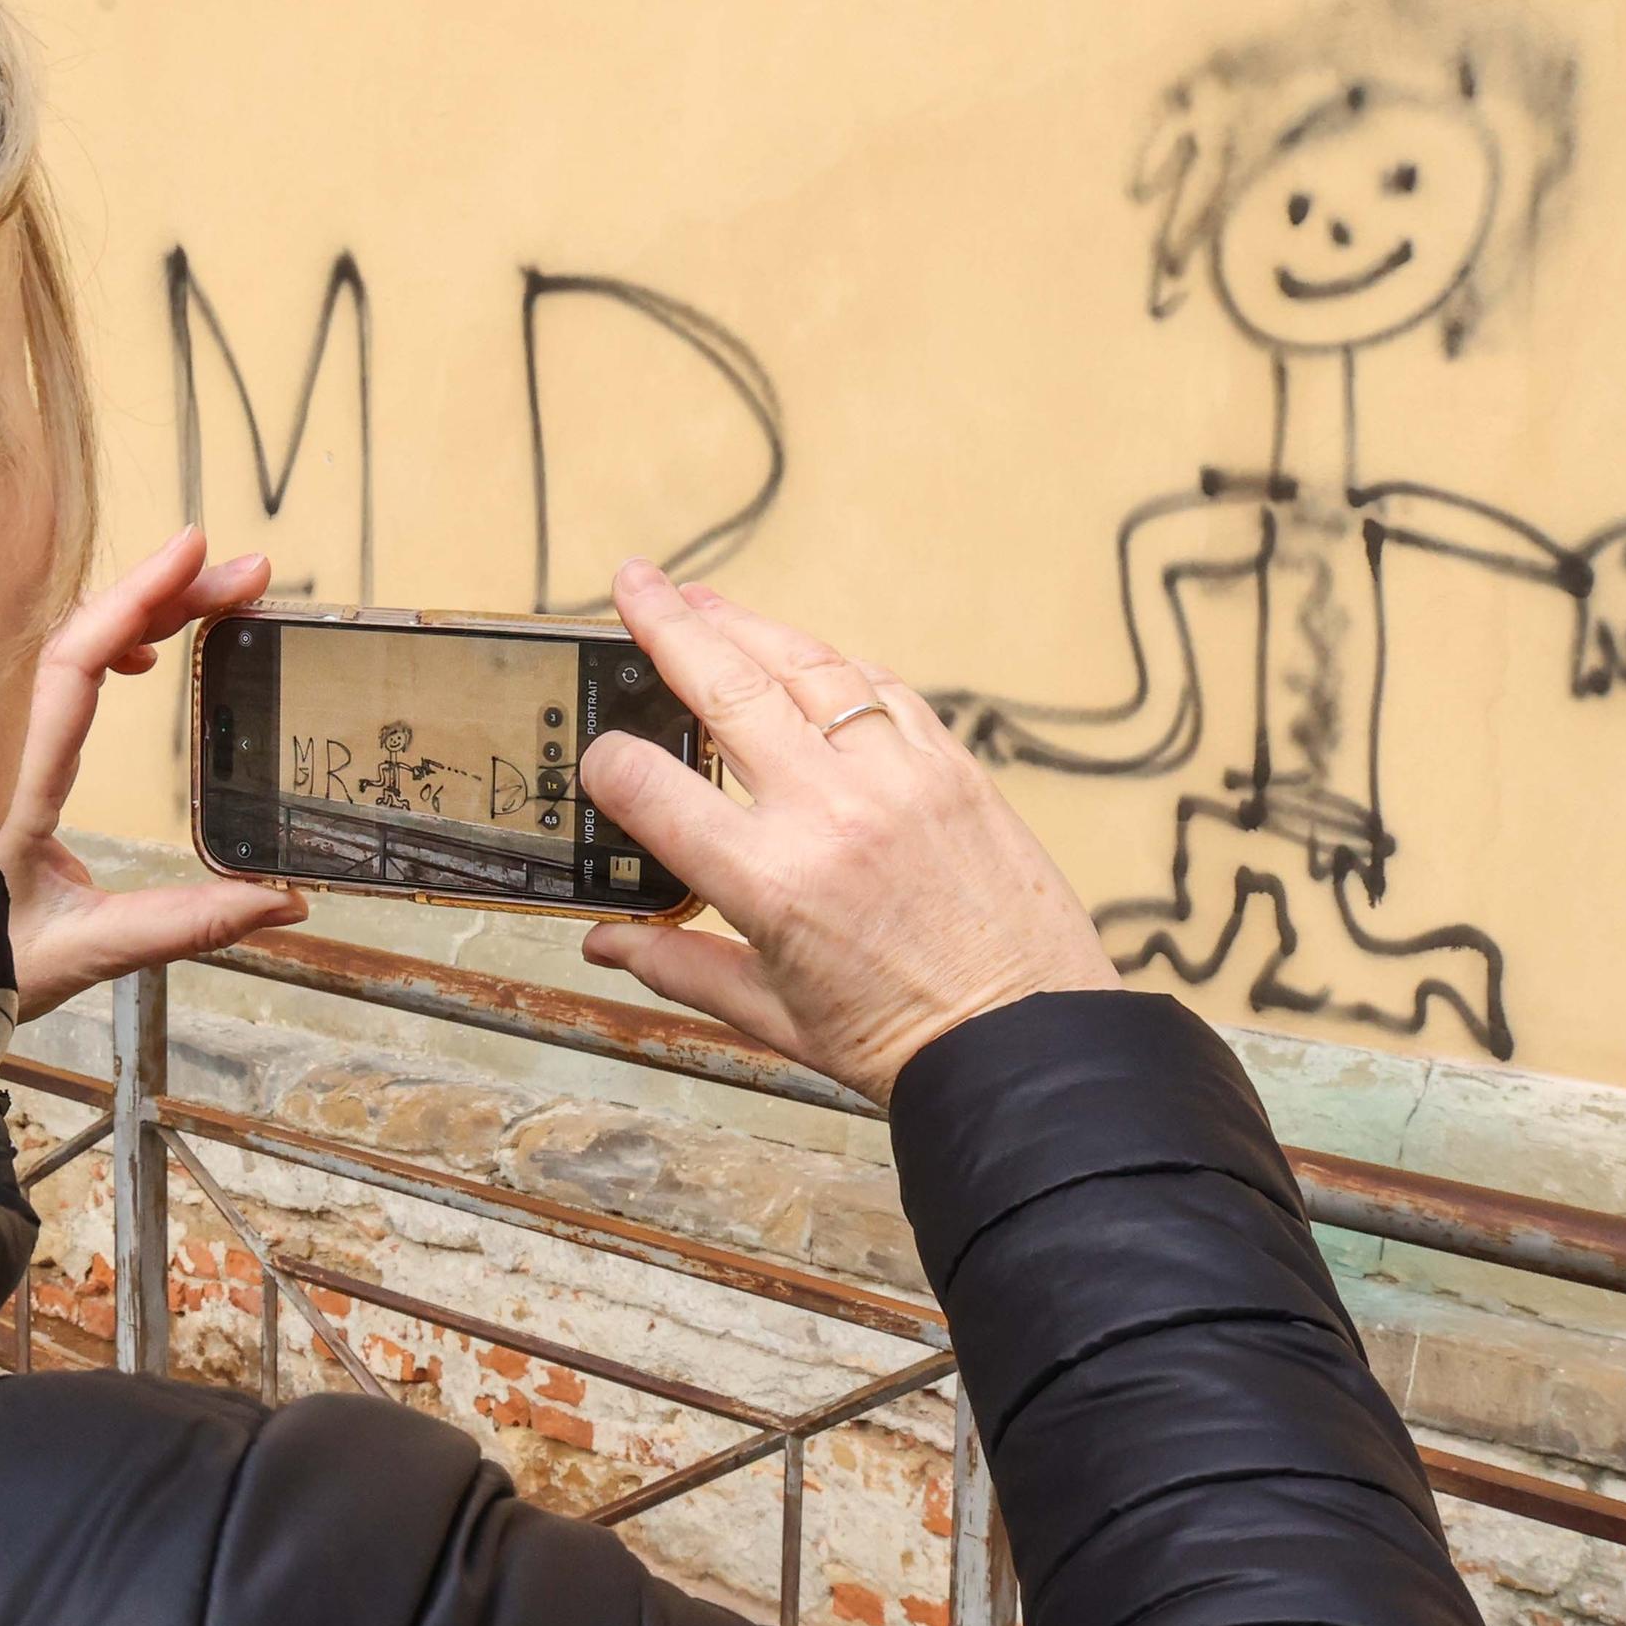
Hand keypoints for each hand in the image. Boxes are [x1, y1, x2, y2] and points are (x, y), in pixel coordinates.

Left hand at [0, 527, 306, 1021]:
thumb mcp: (87, 952)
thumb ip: (185, 924)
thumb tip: (283, 901)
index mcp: (14, 784)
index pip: (74, 664)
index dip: (134, 598)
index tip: (193, 554)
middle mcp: (1, 750)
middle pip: (79, 637)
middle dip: (165, 594)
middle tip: (245, 576)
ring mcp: (1, 749)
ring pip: (65, 650)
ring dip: (140, 615)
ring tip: (214, 598)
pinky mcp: (9, 760)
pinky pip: (56, 677)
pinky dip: (106, 647)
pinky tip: (145, 653)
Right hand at [573, 564, 1117, 1103]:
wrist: (1027, 1043)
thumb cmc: (903, 1043)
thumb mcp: (771, 1016)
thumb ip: (679, 966)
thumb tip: (603, 941)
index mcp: (771, 881)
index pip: (654, 789)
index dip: (608, 764)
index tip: (597, 757)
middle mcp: (831, 811)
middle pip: (728, 687)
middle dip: (668, 626)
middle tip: (632, 583)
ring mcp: (899, 778)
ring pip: (808, 667)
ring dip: (748, 626)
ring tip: (703, 602)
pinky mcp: (954, 767)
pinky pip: (882, 691)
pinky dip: (833, 667)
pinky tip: (803, 659)